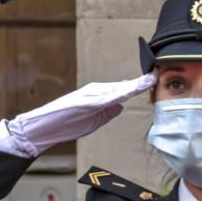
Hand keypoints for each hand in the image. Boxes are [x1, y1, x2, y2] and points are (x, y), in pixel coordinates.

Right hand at [5, 73, 155, 156]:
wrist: (42, 127)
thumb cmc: (66, 124)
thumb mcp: (94, 120)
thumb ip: (108, 111)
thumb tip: (122, 105)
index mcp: (99, 94)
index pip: (124, 89)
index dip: (140, 85)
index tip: (155, 79)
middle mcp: (97, 90)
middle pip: (126, 86)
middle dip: (143, 82)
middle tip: (159, 72)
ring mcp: (92, 94)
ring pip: (121, 88)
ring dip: (137, 84)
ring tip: (153, 76)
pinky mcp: (88, 101)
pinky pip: (111, 96)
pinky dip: (125, 91)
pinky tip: (136, 88)